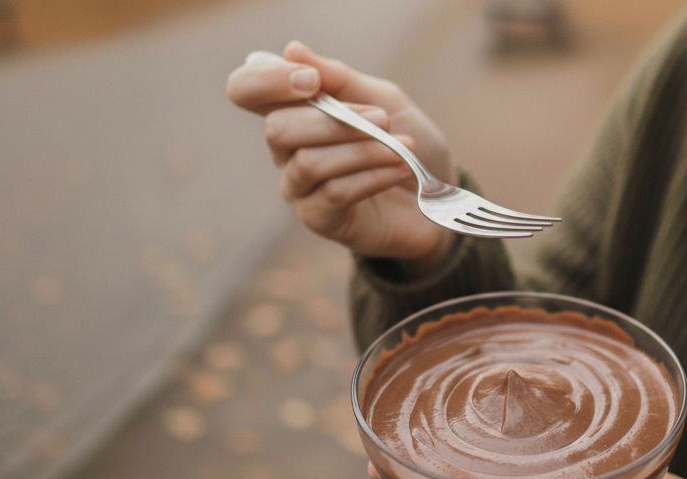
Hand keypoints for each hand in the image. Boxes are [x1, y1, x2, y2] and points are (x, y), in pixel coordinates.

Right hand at [227, 40, 457, 271]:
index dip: (267, 81)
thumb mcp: (382, 99)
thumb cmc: (409, 143)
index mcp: (294, 111)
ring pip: (310, 163)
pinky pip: (335, 193)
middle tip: (383, 117)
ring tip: (401, 147)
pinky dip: (373, 176)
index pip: (246, 90)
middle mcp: (287, 150)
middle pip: (277, 129)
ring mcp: (299, 188)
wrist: (440, 195)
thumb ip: (338, 78)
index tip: (312, 81)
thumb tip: (292, 50)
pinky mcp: (319, 219)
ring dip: (362, 149)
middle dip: (334, 120)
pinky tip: (400, 169)